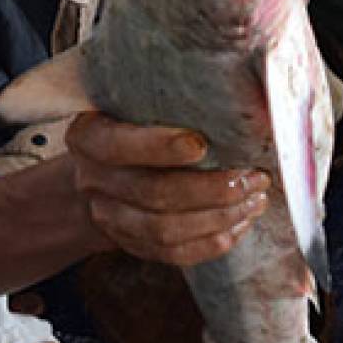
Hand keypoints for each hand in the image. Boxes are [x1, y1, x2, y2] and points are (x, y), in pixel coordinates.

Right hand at [66, 112, 268, 267]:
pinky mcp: (131, 243)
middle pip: (153, 193)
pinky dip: (211, 242)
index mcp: (88, 137)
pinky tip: (239, 223)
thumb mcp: (130, 105)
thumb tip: (246, 89)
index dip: (160, 148)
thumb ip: (169, 101)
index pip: (119, 146)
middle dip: (211, 188)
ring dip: (218, 218)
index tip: (202, 145)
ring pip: (165, 230)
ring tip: (254, 200)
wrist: (99, 171)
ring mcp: (110, 217)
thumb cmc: (130, 126)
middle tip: (252, 177)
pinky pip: (173, 253)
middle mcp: (94, 180)